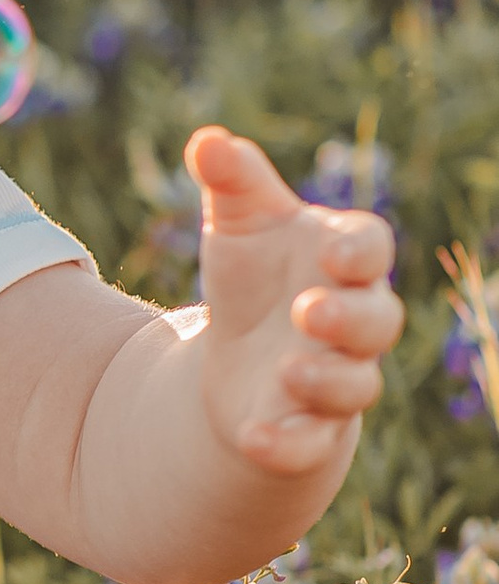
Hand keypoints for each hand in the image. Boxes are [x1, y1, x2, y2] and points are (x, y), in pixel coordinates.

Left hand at [187, 125, 403, 478]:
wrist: (245, 355)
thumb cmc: (255, 274)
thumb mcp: (239, 223)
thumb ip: (232, 181)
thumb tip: (207, 139)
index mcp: (342, 262)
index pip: (370, 248)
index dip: (358, 250)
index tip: (331, 250)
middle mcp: (350, 323)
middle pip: (376, 321)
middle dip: (349, 316)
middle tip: (310, 309)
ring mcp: (333, 378)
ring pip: (354, 386)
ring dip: (327, 379)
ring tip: (289, 367)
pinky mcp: (305, 428)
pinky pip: (308, 443)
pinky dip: (286, 442)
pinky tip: (253, 437)